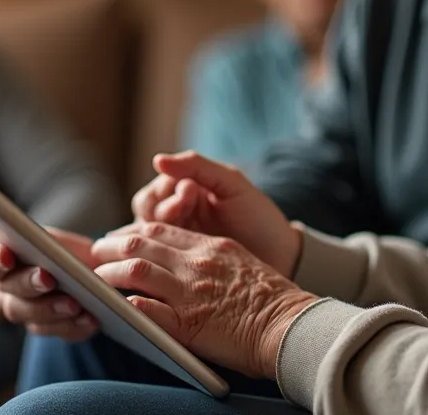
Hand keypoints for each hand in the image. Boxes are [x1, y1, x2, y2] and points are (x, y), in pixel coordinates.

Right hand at [0, 228, 99, 341]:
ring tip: (74, 304)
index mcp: (4, 260)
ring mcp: (27, 313)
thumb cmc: (67, 250)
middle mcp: (9, 290)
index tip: (6, 256)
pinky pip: (59, 331)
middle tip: (48, 279)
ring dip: (53, 310)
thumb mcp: (57, 240)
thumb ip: (43, 241)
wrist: (92, 272)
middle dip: (29, 284)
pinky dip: (75, 325)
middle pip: (10, 293)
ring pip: (32, 317)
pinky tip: (90, 318)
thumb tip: (42, 242)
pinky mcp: (51, 329)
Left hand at [92, 222, 318, 379]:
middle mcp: (196, 264)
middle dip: (110, 246)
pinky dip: (128, 306)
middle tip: (94, 253)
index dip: (130, 232)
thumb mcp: (239, 260)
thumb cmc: (271, 298)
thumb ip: (209, 255)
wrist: (291, 325)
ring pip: (135, 271)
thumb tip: (181, 257)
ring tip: (95, 279)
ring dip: (109, 273)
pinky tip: (115, 306)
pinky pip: (149, 311)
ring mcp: (191, 293)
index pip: (158, 229)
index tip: (116, 238)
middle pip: (139, 243)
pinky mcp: (189, 324)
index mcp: (209, 246)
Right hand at [131, 151, 301, 275]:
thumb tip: (157, 159)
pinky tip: (169, 253)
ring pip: (147, 235)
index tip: (190, 190)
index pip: (157, 189)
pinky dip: (156, 254)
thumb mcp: (232, 184)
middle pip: (146, 211)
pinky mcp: (179, 268)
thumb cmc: (259, 218)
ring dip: (160, 228)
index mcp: (187, 194)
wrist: (281, 258)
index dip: (167, 189)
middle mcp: (177, 218)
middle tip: (184, 207)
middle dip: (162, 207)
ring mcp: (178, 244)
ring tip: (184, 224)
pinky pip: (156, 259)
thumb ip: (197, 166)